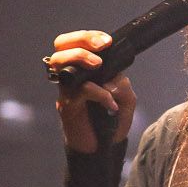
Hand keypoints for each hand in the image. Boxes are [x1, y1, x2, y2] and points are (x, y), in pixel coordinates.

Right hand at [46, 29, 137, 152]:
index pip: (76, 41)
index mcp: (83, 69)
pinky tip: (111, 105)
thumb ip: (123, 83)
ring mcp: (66, 90)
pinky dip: (99, 94)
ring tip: (98, 64)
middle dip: (81, 39)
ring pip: (61, 62)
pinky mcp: (67, 106)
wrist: (103, 149)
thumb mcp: (126, 99)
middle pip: (61, 45)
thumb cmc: (111, 122)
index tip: (107, 41)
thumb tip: (112, 78)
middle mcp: (71, 76)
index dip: (89, 36)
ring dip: (80, 57)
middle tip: (101, 48)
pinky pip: (80, 91)